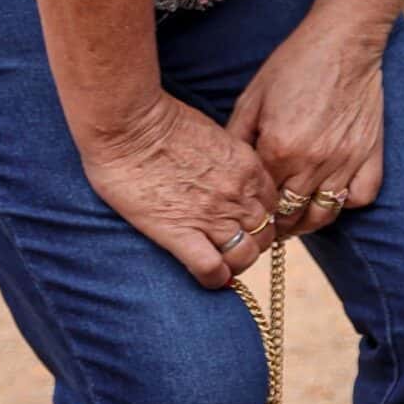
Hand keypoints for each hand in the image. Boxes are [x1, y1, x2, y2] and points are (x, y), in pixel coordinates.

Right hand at [78, 92, 280, 288]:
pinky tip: (208, 278)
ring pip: (244, 256)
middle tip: (232, 246)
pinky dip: (214, 279)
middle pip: (265, 234)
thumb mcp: (215, 137)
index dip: (261, 219)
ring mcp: (212, 215)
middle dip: (253, 243)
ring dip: (235, 264)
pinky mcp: (180, 232)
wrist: (130, 124)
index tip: (245, 224)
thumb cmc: (163, 124)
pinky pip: (211, 269)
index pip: (273, 206)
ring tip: (221, 264)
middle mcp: (238, 193)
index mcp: (248, 168)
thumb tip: (226, 177)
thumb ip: (230, 161)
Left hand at [228, 18, 386, 237]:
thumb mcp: (252, 99)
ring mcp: (344, 160)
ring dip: (307, 221)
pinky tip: (333, 193)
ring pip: (324, 214)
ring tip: (297, 215)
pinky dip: (347, 202)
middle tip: (268, 221)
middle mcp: (312, 162)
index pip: (259, 201)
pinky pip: (361, 196)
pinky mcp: (370, 152)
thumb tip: (229, 172)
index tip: (247, 213)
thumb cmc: (293, 65)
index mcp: (277, 149)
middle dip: (276, 224)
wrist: (343, 42)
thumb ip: (237, 139)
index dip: (251, 209)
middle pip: (289, 215)